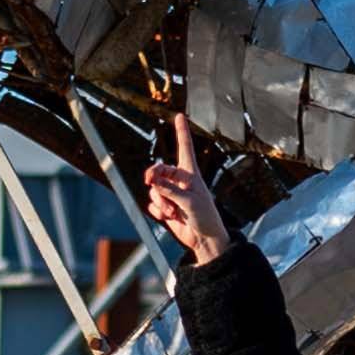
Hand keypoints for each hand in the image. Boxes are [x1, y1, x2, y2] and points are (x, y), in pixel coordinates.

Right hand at [141, 112, 235, 266]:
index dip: (181, 131)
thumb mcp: (190, 202)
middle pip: (158, 170)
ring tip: (172, 213)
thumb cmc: (205, 217)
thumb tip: (153, 183)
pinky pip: (153, 204)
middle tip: (149, 181)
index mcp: (190, 174)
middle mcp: (179, 181)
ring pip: (154, 190)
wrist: (204, 239)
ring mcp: (171, 194)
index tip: (179, 115)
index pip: (184, 148)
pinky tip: (169, 219)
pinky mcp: (166, 207)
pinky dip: (158, 211)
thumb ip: (171, 191)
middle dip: (152, 176)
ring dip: (160, 202)